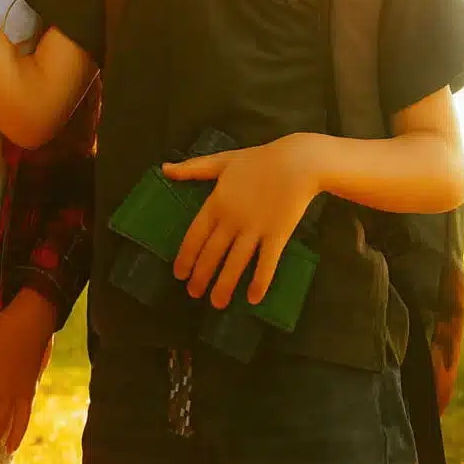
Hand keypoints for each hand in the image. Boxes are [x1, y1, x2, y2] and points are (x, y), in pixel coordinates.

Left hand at [163, 134, 321, 308]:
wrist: (297, 161)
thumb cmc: (259, 160)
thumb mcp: (222, 161)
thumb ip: (193, 168)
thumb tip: (165, 168)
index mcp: (217, 202)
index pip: (195, 235)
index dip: (186, 257)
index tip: (179, 274)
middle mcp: (232, 219)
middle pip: (212, 253)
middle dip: (201, 276)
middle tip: (193, 294)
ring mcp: (255, 229)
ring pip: (235, 262)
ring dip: (224, 285)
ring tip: (216, 303)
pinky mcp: (277, 235)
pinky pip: (266, 262)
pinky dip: (260, 281)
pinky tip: (253, 298)